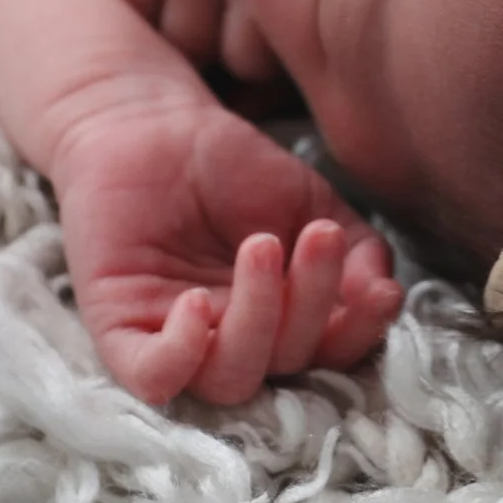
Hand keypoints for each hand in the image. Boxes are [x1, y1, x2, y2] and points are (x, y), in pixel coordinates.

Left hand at [56, 89, 403, 406]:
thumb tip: (383, 295)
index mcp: (282, 322)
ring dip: (258, 320)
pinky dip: (181, 354)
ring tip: (261, 245)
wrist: (151, 122)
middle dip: (311, 303)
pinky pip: (153, 376)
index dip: (361, 332)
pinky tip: (196, 302)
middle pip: (286, 365)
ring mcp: (177, 339)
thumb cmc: (231, 168)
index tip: (381, 290)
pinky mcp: (119, 329)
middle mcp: (232, 342)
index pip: (330, 353)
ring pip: (229, 379)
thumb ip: (358, 248)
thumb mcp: (311, 202)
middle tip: (316, 237)